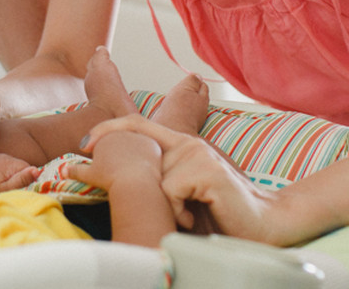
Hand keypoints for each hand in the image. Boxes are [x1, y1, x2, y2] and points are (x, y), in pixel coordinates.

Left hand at [0, 153, 39, 192]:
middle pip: (20, 166)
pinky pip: (4, 165)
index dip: (25, 178)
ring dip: (10, 174)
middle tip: (6, 186)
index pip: (28, 168)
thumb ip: (21, 180)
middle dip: (17, 176)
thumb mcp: (6, 189)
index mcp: (8, 162)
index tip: (16, 186)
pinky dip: (3, 172)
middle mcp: (3, 156)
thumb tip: (37, 170)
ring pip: (12, 165)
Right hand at [66, 129, 160, 191]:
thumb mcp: (90, 175)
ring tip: (130, 174)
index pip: (104, 143)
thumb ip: (76, 171)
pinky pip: (147, 151)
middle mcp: (122, 132)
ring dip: (131, 156)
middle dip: (117, 153)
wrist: (134, 183)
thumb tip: (63, 171)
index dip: (102, 157)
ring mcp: (138, 136)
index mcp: (106, 136)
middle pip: (119, 141)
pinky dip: (144, 159)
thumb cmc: (109, 178)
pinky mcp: (153, 144)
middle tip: (116, 173)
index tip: (104, 172)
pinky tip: (143, 172)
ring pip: (134, 145)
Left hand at [82, 114, 290, 244]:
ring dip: (170, 206)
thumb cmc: (220, 213)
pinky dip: (180, 210)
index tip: (85, 143)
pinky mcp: (205, 169)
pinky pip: (172, 191)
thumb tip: (124, 184)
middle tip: (146, 197)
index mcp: (182, 146)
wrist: (263, 223)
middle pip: (142, 157)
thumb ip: (163, 181)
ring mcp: (196, 154)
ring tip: (192, 213)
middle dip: (122, 173)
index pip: (139, 125)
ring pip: (157, 181)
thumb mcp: (184, 193)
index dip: (109, 129)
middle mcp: (187, 144)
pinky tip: (199, 213)